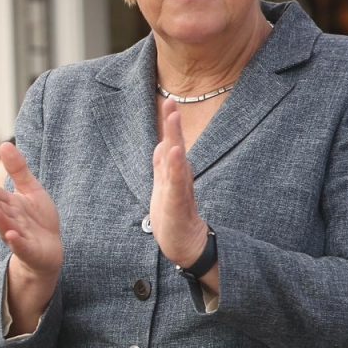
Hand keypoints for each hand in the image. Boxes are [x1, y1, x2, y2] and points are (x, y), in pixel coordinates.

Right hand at [0, 142, 62, 278]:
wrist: (49, 248)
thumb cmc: (37, 219)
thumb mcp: (31, 190)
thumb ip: (18, 169)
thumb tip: (4, 143)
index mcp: (10, 205)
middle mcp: (11, 220)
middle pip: (0, 210)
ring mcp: (18, 236)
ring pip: (7, 227)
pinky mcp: (29, 251)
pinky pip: (22, 247)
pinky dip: (17, 242)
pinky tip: (12, 236)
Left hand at [151, 99, 210, 269]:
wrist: (184, 246)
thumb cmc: (174, 216)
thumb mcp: (165, 186)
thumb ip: (164, 165)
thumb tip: (163, 144)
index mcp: (173, 173)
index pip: (171, 143)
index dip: (170, 123)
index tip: (169, 101)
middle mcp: (178, 177)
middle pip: (175, 146)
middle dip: (172, 124)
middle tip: (171, 101)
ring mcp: (178, 190)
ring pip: (176, 161)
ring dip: (174, 139)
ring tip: (173, 119)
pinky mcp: (177, 204)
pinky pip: (176, 183)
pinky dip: (176, 168)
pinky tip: (175, 154)